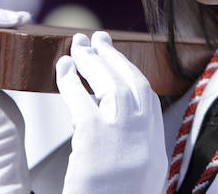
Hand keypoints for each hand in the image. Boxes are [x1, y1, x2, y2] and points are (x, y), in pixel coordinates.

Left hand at [56, 31, 166, 193]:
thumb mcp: (138, 182)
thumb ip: (135, 157)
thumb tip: (123, 137)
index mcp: (156, 152)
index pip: (148, 102)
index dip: (132, 76)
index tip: (119, 61)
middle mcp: (145, 139)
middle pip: (133, 84)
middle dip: (115, 58)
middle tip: (97, 39)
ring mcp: (123, 136)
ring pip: (110, 84)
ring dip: (93, 60)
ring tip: (77, 45)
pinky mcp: (95, 138)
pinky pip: (81, 99)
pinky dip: (70, 80)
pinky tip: (61, 70)